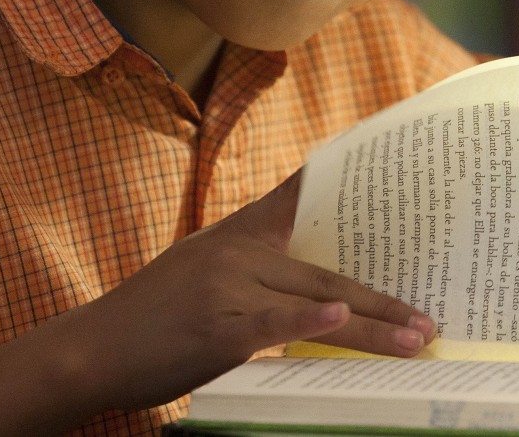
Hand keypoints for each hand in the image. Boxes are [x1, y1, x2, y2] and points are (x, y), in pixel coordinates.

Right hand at [69, 169, 436, 412]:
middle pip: (328, 271)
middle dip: (384, 299)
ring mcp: (226, 288)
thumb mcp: (200, 270)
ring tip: (417, 339)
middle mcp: (236, 252)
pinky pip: (273, 323)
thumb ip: (253, 265)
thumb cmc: (152, 319)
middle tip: (428, 318)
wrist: (90, 350)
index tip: (393, 167)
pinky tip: (339, 318)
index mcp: (237, 234)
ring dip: (373, 326)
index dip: (347, 183)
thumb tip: (317, 284)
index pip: (301, 198)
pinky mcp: (216, 330)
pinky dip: (308, 320)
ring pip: (316, 301)